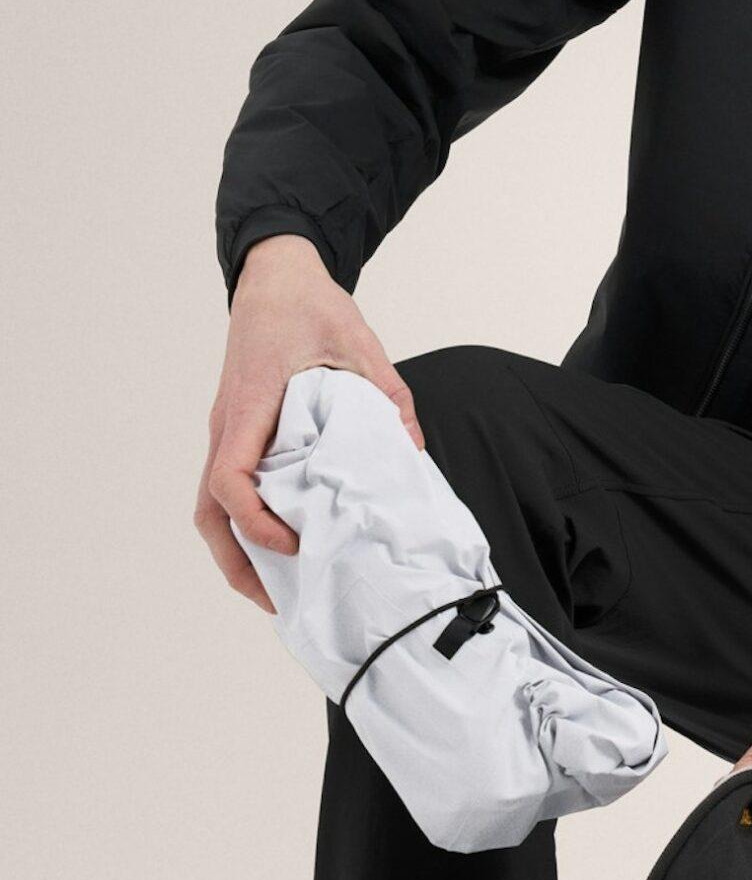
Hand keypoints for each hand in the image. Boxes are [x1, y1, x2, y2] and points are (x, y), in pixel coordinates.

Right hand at [194, 233, 424, 611]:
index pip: (229, 479)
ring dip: (237, 552)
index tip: (292, 542)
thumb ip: (388, 397)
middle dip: (237, 562)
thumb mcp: (359, 345)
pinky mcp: (237, 434)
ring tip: (276, 590)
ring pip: (211, 508)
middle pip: (209, 512)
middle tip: (279, 601)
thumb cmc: (309, 306)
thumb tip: (413, 450)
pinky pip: (229, 489)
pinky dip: (245, 525)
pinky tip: (279, 547)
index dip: (255, 521)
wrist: (276, 278)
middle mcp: (228, 426)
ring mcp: (227, 432)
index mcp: (251, 406)